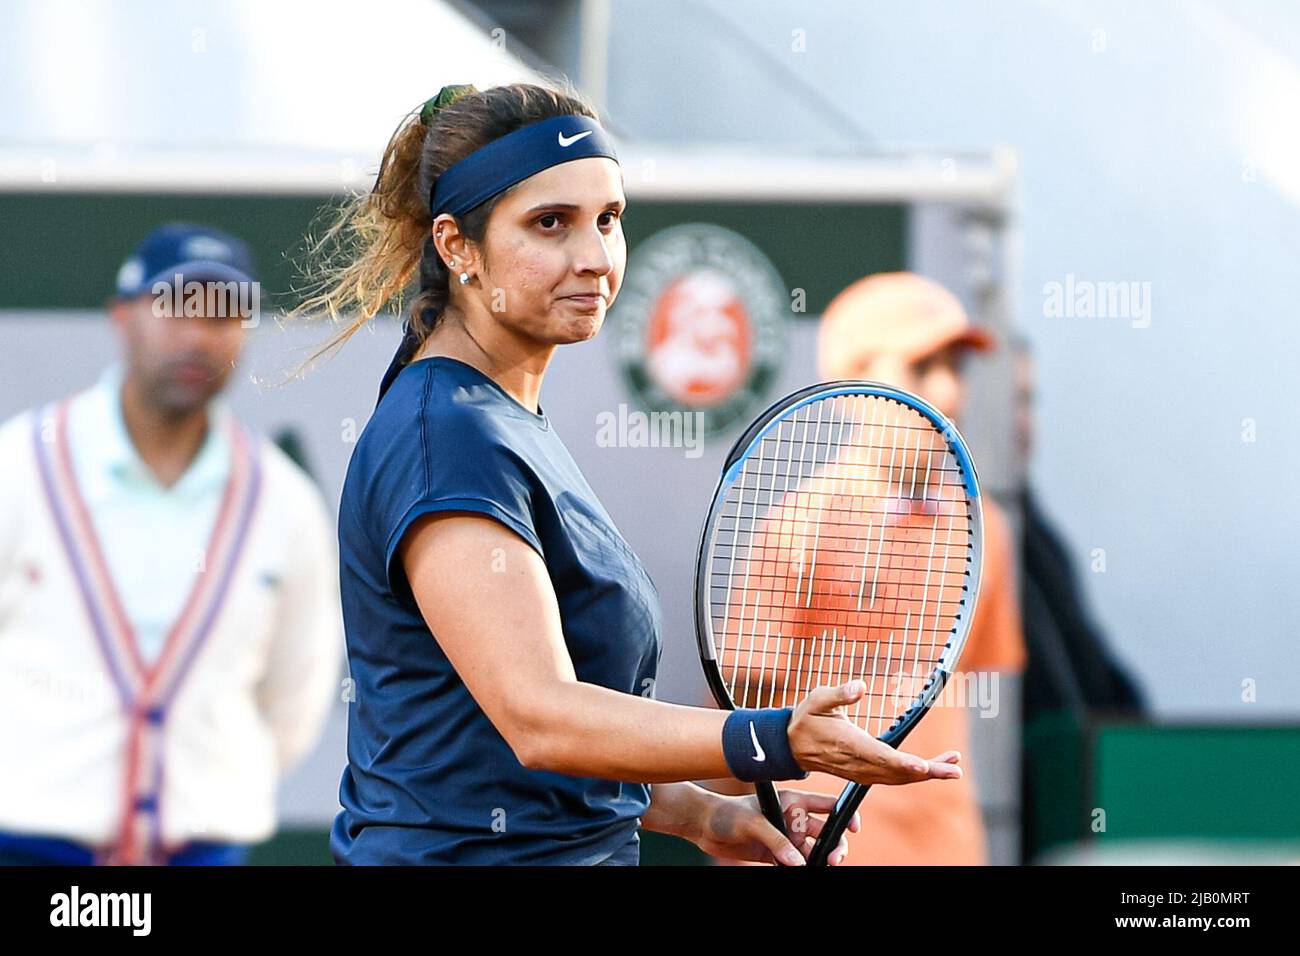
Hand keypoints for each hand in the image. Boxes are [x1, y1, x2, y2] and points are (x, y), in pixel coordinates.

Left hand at [692, 787, 861, 866]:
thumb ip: (777, 841)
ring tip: (818, 866)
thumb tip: (798, 863)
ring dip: (819, 860)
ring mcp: (787, 838)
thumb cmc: (728, 813)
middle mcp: (794, 820)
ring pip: (814, 852)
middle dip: (835, 846)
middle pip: (826, 833)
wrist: (704, 826)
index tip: (854, 828)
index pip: (826, 806)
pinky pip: (797, 865)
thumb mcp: (753, 822)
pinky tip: (800, 870)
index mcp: (793, 802)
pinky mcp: (776, 855)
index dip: (844, 814)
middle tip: (833, 859)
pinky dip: (802, 869)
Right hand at [787, 680, 963, 785]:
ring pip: (899, 778)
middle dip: (928, 771)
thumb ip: (839, 693)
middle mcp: (858, 763)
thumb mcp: (816, 700)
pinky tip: (931, 767)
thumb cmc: (807, 719)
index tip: (923, 766)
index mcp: (848, 744)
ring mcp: (862, 772)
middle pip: (897, 773)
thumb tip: (861, 686)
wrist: (792, 746)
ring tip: (952, 764)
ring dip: (927, 773)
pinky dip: (915, 774)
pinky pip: (894, 778)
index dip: (903, 763)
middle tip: (954, 767)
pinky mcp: (866, 774)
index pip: (880, 757)